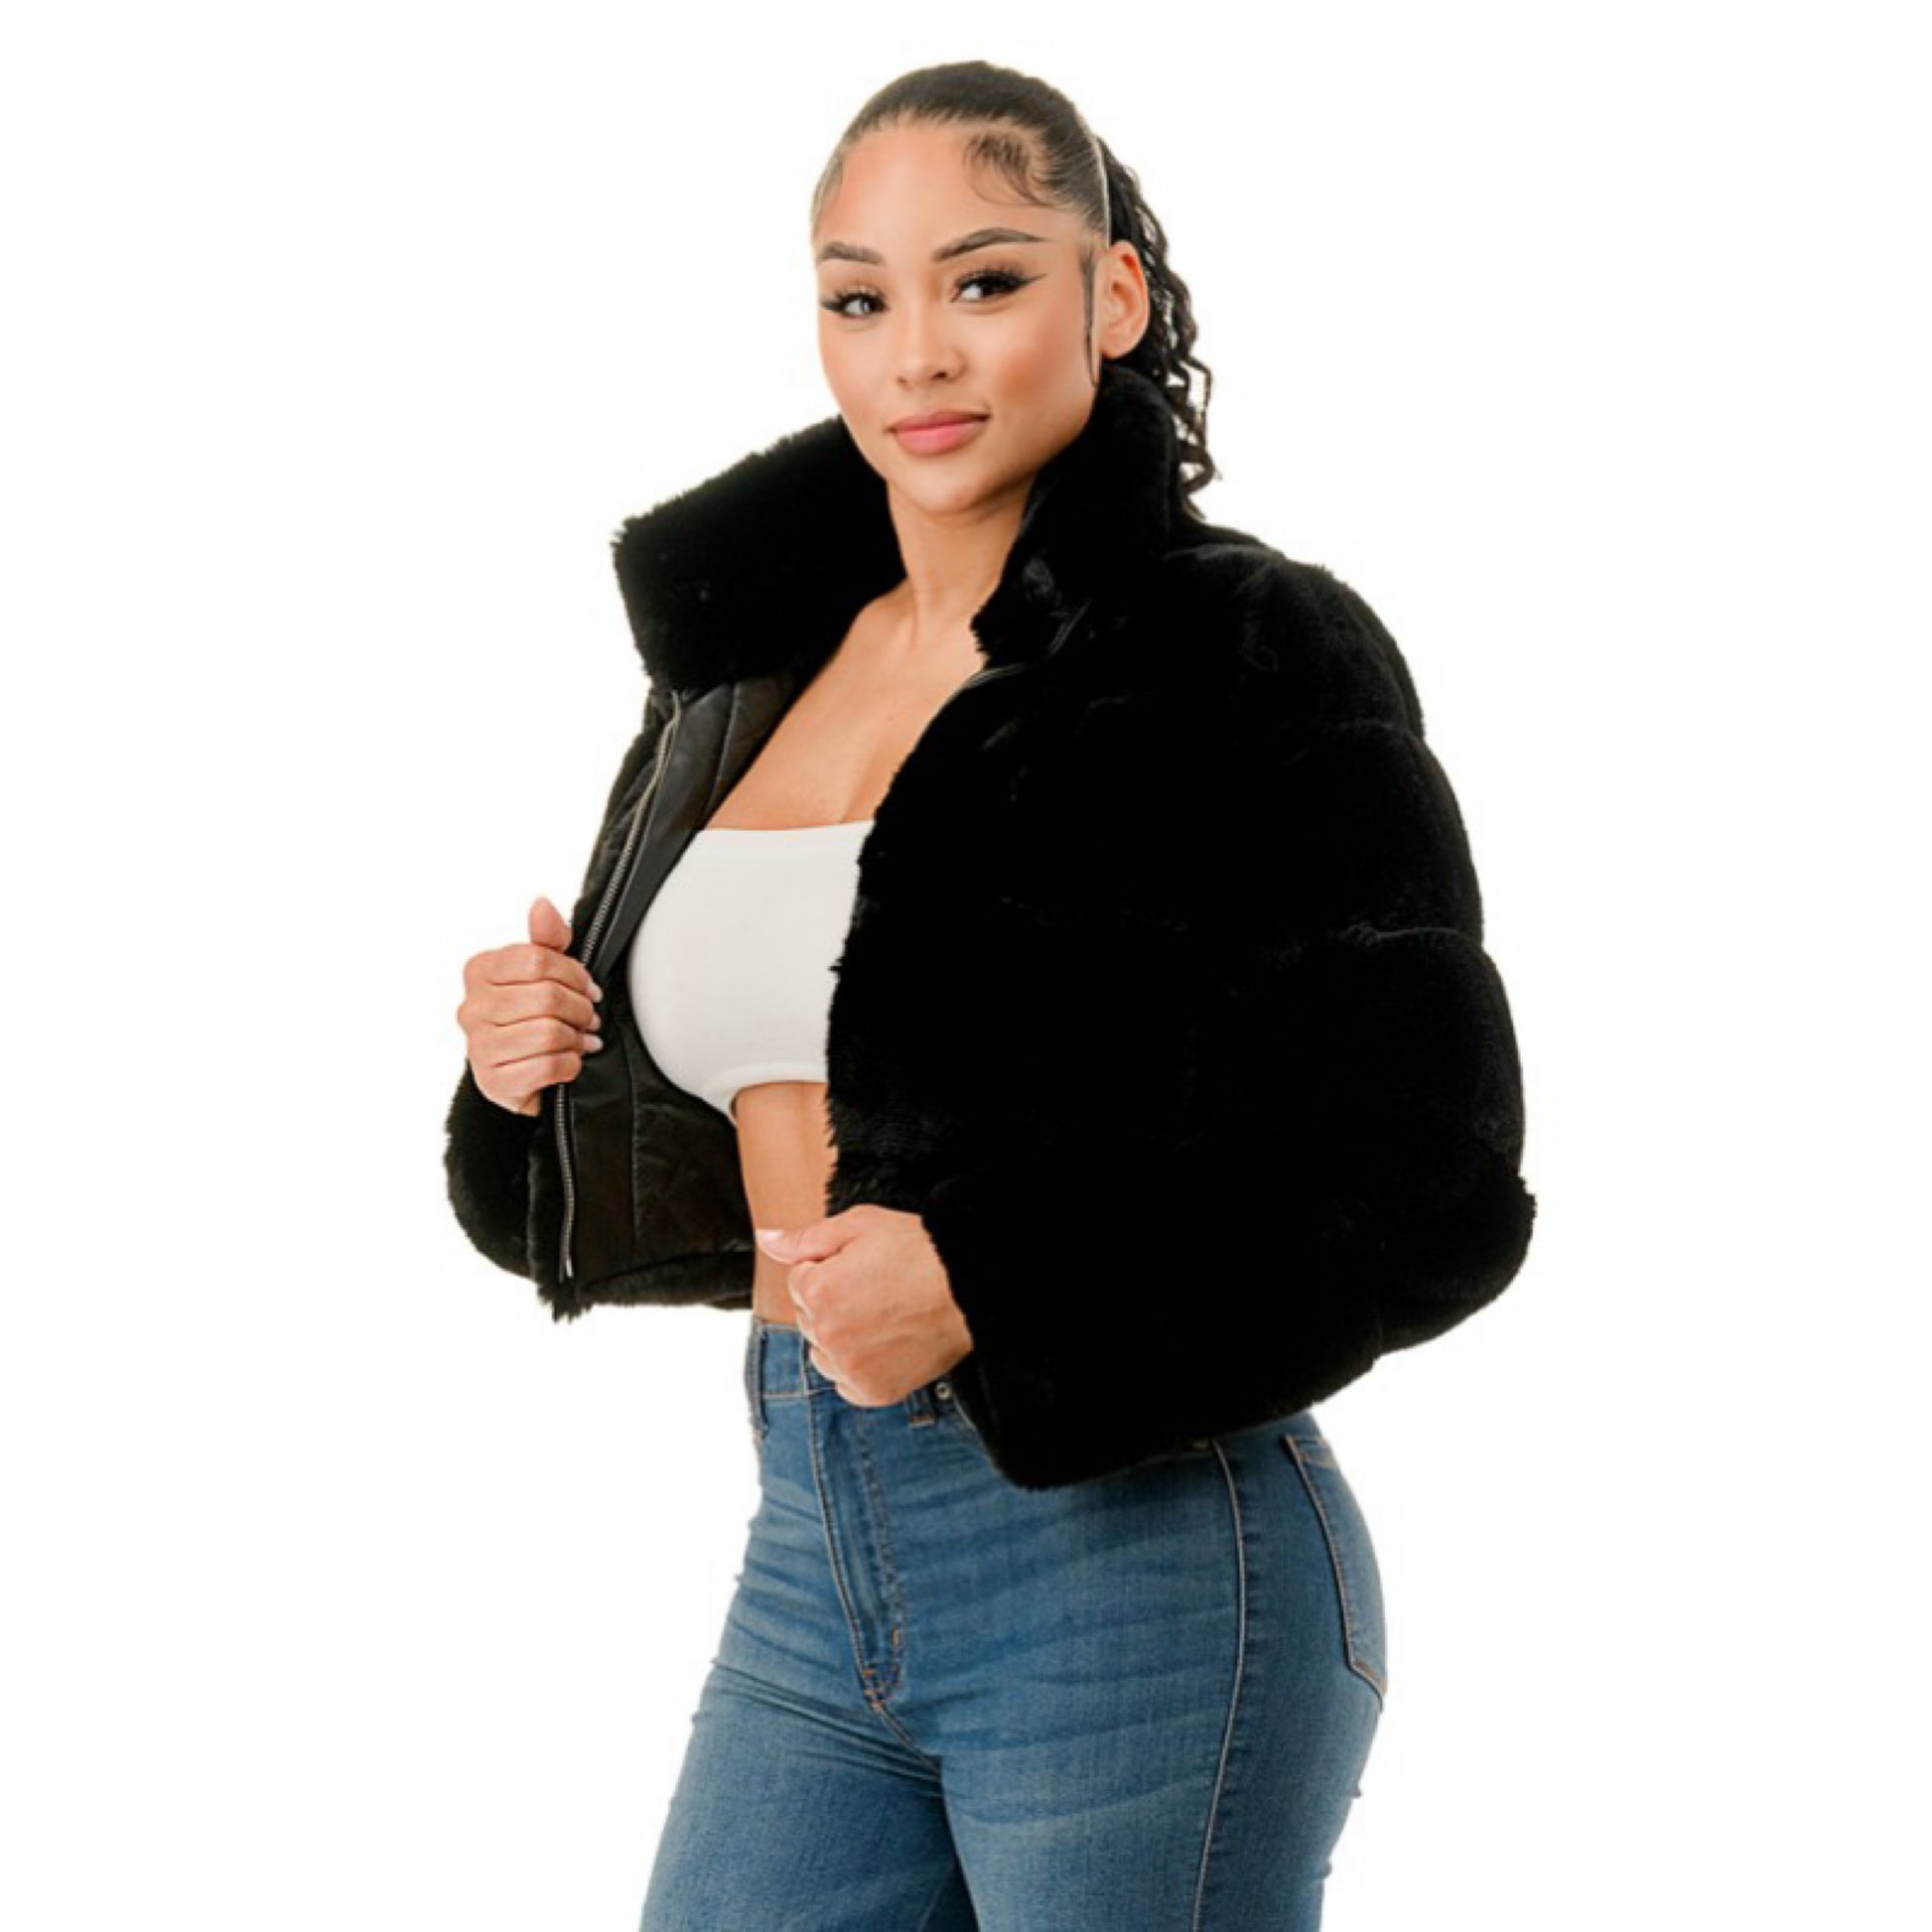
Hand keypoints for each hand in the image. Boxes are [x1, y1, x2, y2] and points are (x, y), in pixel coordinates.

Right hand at [456, 896, 604, 1116]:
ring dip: (576, 1038)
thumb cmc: (531, 1016)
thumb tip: (542, 904)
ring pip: (549, 1032)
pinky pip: (547, 1066)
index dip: (574, 974)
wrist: (521, 1073)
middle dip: (580, 1009)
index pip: (538, 960)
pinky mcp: (493, 1081)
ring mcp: (477, 1047)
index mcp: (479, 971)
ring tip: (579, 1039)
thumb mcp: (542, 972)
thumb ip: (546, 939)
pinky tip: (569, 1061)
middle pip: (547, 997)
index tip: (587, 987)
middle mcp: (470, 1008)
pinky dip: (569, 1064)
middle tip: (588, 1017)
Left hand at [753, 1207, 972, 1404]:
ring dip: (841, 1338)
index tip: (866, 1265)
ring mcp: (851, 1368)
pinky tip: (887, 1343)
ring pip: (824, 1354)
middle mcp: (827, 1336)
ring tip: (884, 1315)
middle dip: (834, 1301)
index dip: (831, 1267)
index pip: (800, 1281)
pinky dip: (860, 1367)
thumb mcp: (859, 1225)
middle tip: (879, 1287)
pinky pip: (846, 1384)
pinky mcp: (874, 1391)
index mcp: (817, 1292)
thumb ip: (805, 1238)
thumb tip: (765, 1239)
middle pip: (810, 1318)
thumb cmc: (918, 1249)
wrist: (973, 1286)